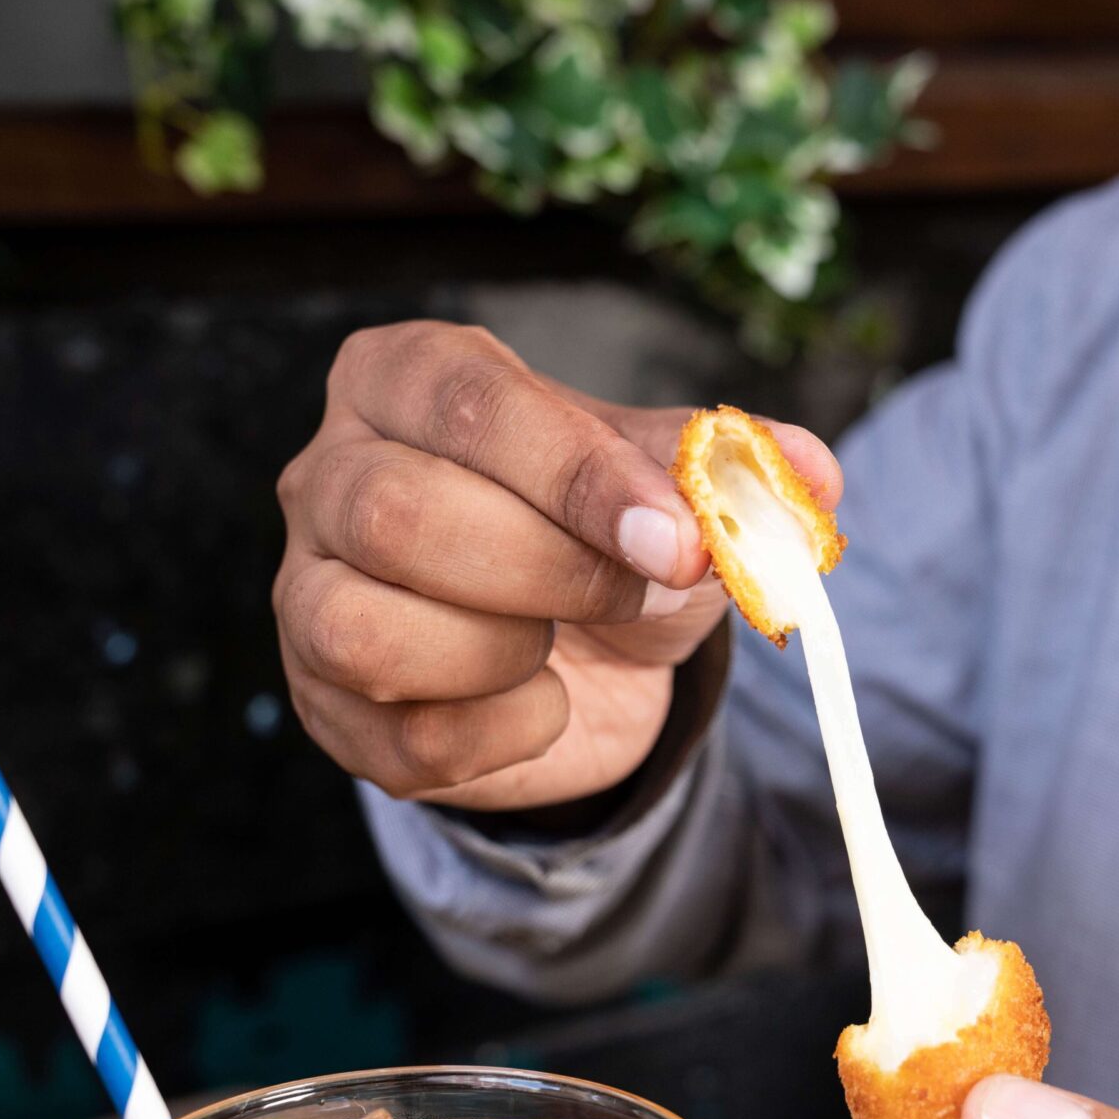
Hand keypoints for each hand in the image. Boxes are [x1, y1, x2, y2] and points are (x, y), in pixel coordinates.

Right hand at [273, 321, 838, 809]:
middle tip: (636, 591)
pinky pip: (407, 737)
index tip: (678, 539)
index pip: (469, 404)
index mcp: (404, 381)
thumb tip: (810, 473)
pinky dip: (505, 735)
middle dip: (549, 570)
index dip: (579, 476)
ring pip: (364, 629)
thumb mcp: (665, 488)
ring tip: (555, 642)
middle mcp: (328, 475)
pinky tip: (537, 702)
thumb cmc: (605, 543)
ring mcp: (307, 594)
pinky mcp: (328, 704)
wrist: (578, 657)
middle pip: (398, 515)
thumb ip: (732, 470)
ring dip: (503, 652)